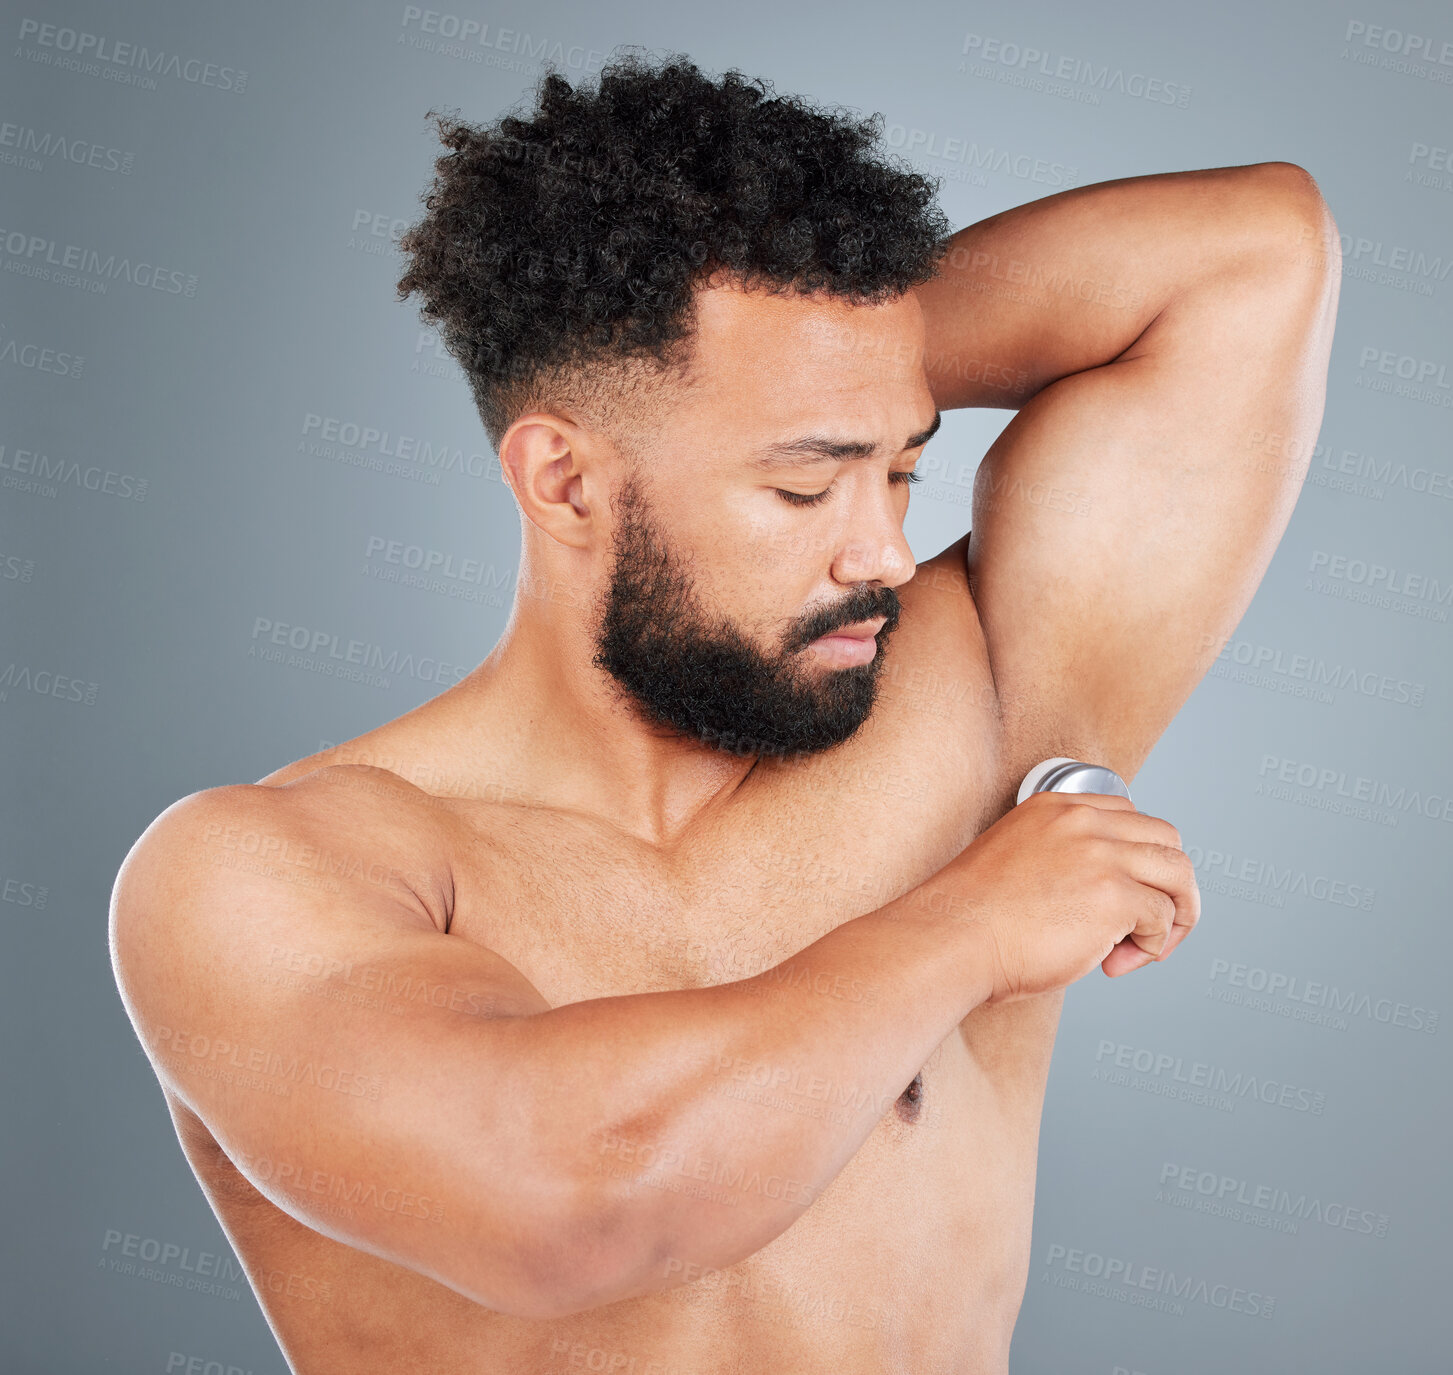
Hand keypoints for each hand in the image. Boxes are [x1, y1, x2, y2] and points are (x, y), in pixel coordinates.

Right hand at [943, 790, 1199, 1003]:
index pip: (1130, 818)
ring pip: (1179, 874)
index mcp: (1055, 807)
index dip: (1136, 864)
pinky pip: (1163, 918)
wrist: (949, 939)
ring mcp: (1101, 854)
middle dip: (1168, 887)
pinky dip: (1152, 946)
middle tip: (1144, 928)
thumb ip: (1064, 861)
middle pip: (1166, 840)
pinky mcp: (1114, 895)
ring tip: (1143, 946)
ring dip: (1173, 916)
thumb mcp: (1019, 862)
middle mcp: (1083, 820)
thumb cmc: (971, 919)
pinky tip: (1114, 961)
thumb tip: (1107, 898)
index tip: (1121, 899)